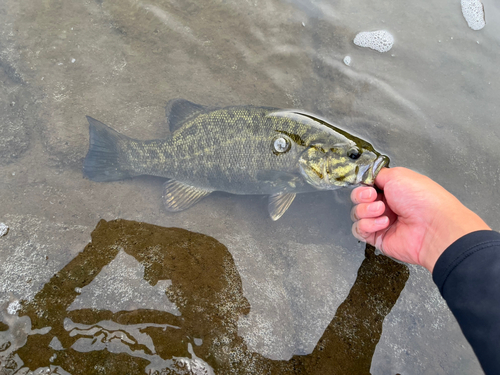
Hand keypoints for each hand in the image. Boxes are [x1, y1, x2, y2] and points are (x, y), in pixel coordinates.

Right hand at [350, 167, 490, 271]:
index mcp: (392, 189)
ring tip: (381, 210)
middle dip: (362, 196)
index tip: (368, 185)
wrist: (432, 226)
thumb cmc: (421, 199)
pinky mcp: (377, 238)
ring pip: (357, 214)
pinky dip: (368, 225)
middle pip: (359, 199)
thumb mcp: (398, 175)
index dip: (363, 185)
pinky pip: (359, 230)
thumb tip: (368, 177)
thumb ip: (377, 174)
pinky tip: (384, 223)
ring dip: (366, 210)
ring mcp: (381, 222)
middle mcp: (386, 205)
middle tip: (373, 197)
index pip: (366, 186)